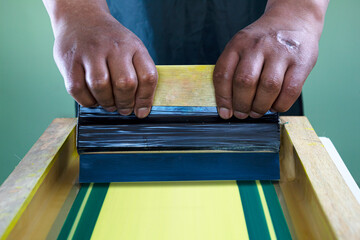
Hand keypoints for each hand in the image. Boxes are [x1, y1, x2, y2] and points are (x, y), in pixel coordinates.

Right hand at [48, 1, 156, 117]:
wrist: (82, 18)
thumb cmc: (111, 42)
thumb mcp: (132, 49)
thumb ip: (139, 74)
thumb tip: (141, 109)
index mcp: (134, 46)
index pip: (147, 77)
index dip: (145, 99)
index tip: (140, 111)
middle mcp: (113, 47)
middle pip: (125, 83)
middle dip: (125, 103)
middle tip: (123, 109)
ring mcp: (90, 52)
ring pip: (101, 86)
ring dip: (106, 103)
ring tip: (109, 104)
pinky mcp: (70, 60)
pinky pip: (78, 89)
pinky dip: (87, 101)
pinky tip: (93, 98)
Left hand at [213, 0, 327, 118]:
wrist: (293, 18)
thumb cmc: (264, 40)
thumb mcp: (242, 46)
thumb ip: (233, 70)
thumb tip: (228, 106)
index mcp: (238, 43)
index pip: (223, 74)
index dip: (222, 98)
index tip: (225, 113)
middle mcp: (258, 46)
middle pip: (245, 82)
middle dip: (242, 104)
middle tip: (243, 113)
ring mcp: (281, 53)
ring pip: (268, 87)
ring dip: (260, 106)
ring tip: (257, 111)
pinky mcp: (301, 61)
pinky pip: (290, 91)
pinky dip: (280, 105)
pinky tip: (275, 105)